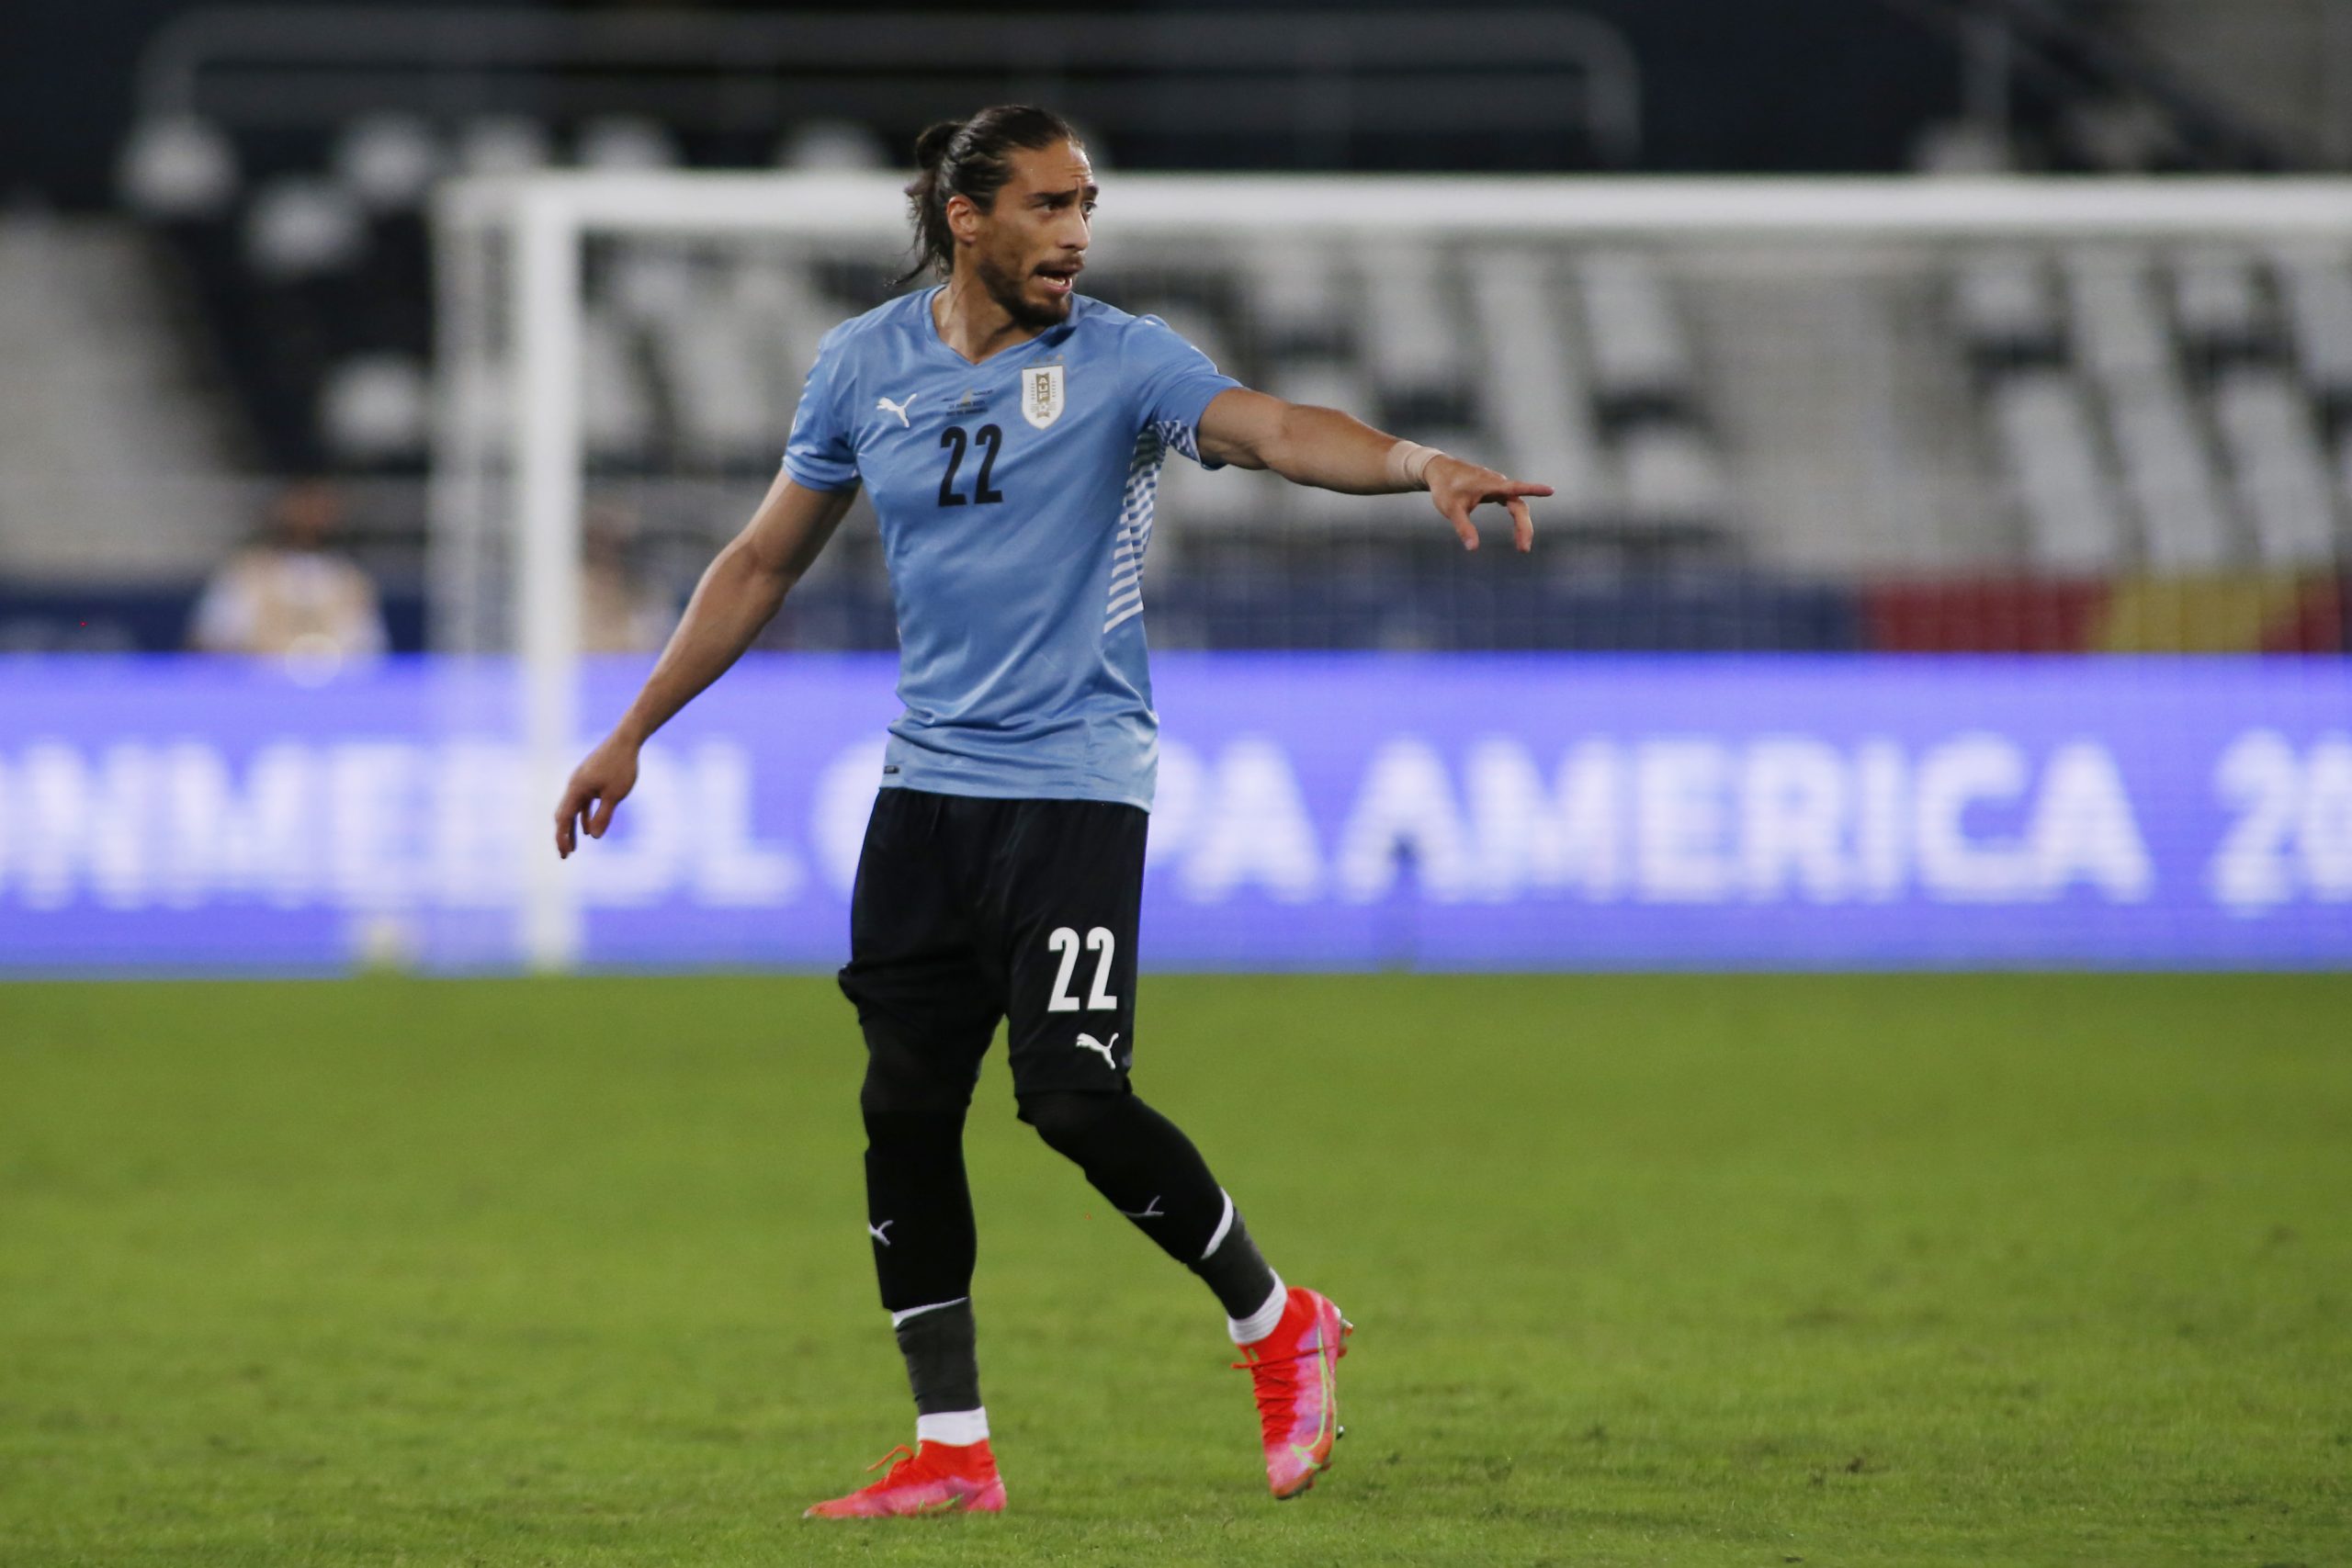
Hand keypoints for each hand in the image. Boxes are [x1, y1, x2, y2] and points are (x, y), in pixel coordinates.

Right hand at [554, 731, 640, 858]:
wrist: (626, 740)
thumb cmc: (621, 767)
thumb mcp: (614, 795)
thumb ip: (603, 816)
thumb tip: (594, 837)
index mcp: (576, 789)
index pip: (563, 818)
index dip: (562, 837)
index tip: (565, 854)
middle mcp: (574, 785)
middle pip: (564, 815)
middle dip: (563, 836)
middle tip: (565, 855)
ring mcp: (581, 781)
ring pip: (573, 809)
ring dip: (573, 828)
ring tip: (574, 846)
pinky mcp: (589, 779)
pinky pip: (582, 802)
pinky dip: (583, 816)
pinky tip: (588, 829)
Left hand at [1427, 456, 1549, 551]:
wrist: (1439, 470)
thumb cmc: (1445, 488)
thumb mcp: (1451, 510)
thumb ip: (1463, 528)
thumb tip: (1473, 548)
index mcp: (1491, 484)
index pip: (1516, 488)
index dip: (1533, 489)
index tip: (1550, 490)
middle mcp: (1498, 483)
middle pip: (1519, 505)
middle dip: (1524, 527)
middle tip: (1523, 549)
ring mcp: (1498, 486)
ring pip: (1517, 505)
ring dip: (1522, 525)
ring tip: (1522, 546)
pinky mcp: (1495, 490)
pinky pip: (1512, 503)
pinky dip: (1516, 518)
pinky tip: (1518, 532)